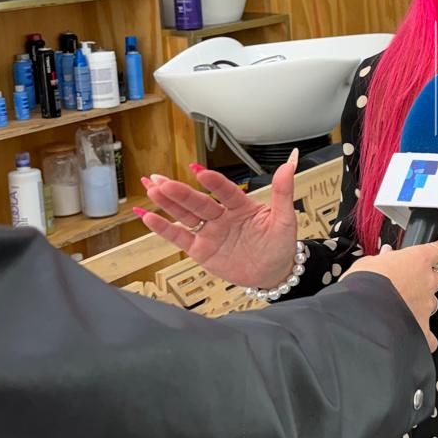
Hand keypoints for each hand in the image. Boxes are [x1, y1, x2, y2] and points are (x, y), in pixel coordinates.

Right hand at [136, 151, 300, 289]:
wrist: (274, 273)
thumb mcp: (285, 218)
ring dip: (168, 203)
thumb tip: (289, 164)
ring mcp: (210, 232)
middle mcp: (222, 216)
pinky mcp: (201, 250)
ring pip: (185, 215)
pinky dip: (163, 228)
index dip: (213, 182)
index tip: (198, 170)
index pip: (225, 191)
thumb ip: (283, 191)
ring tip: (151, 188)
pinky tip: (148, 216)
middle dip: (179, 191)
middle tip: (160, 179)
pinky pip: (180, 237)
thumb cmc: (280, 244)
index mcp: (242, 206)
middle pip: (198, 202)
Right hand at [348, 241, 437, 351]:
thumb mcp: (368, 263)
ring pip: (431, 303)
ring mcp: (427, 306)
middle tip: (407, 284)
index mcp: (418, 261)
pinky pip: (428, 333)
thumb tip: (386, 255)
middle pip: (437, 278)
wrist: (362, 315)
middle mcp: (428, 282)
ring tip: (400, 308)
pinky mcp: (423, 329)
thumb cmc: (364, 287)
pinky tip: (409, 336)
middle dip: (425, 280)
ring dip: (420, 304)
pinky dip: (421, 334)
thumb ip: (382, 259)